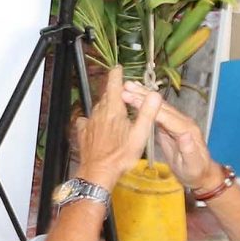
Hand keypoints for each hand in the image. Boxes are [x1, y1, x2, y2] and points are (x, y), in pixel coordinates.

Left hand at [74, 67, 160, 189]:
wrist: (98, 172)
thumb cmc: (121, 155)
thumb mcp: (140, 134)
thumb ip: (148, 113)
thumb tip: (155, 95)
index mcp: (114, 110)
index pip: (114, 85)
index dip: (116, 74)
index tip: (118, 68)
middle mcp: (99, 112)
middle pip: (106, 96)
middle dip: (114, 90)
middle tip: (122, 90)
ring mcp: (90, 122)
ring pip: (98, 107)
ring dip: (106, 104)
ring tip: (114, 107)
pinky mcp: (84, 133)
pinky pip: (87, 120)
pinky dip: (93, 118)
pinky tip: (96, 123)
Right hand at [126, 83, 220, 192]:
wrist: (200, 174)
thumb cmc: (195, 172)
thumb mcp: (192, 164)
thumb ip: (189, 150)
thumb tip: (185, 135)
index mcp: (186, 129)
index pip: (165, 114)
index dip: (148, 105)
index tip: (131, 98)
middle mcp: (182, 121)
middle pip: (161, 106)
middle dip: (143, 96)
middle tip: (126, 87)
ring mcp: (176, 122)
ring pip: (158, 106)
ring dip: (143, 95)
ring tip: (128, 85)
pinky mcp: (169, 126)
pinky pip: (156, 112)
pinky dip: (146, 103)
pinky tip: (136, 96)